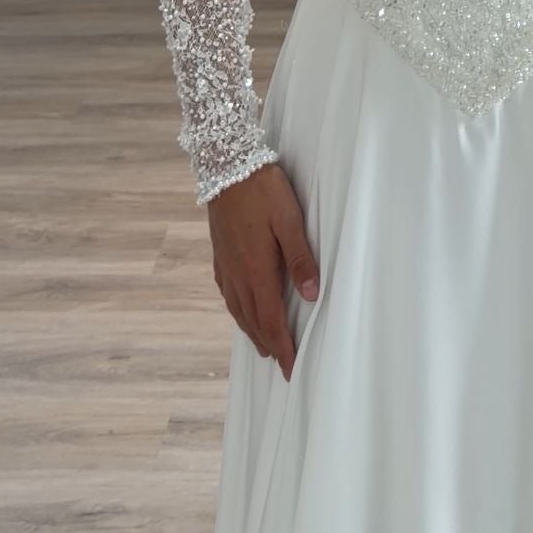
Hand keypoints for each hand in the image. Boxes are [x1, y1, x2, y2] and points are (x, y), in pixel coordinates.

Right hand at [207, 160, 318, 382]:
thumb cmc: (263, 189)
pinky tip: (241, 308)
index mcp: (256, 269)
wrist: (226, 164)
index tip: (292, 369)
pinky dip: (237, 310)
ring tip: (264, 346)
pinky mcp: (219, 253)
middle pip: (253, 320)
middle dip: (268, 344)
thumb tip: (312, 296)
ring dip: (252, 331)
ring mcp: (225, 264)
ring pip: (238, 309)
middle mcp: (237, 273)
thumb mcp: (289, 219)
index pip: (271, 319)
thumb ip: (300, 257)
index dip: (283, 346)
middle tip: (282, 365)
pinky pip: (228, 293)